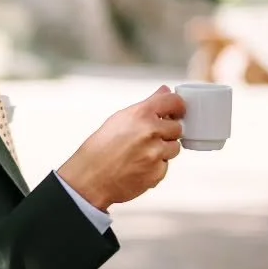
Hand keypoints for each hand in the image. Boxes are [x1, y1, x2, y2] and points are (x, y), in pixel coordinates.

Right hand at [57, 86, 184, 209]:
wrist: (89, 178)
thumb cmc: (99, 149)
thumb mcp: (119, 119)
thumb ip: (146, 106)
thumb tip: (165, 91)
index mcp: (140, 114)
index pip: (173, 101)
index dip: (178, 106)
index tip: (177, 111)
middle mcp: (150, 132)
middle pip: (177, 128)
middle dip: (167, 132)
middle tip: (150, 138)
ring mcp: (155, 153)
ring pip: (174, 148)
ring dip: (163, 150)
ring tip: (141, 154)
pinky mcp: (157, 173)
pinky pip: (166, 166)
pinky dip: (156, 166)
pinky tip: (138, 166)